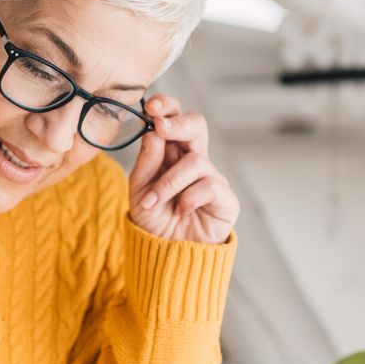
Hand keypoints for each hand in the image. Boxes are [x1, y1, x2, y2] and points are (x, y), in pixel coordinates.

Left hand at [127, 95, 238, 243]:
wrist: (166, 257)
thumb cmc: (153, 222)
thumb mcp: (139, 191)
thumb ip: (146, 163)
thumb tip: (153, 132)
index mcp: (171, 153)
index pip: (173, 120)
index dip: (167, 107)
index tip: (150, 106)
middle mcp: (194, 161)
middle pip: (197, 125)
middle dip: (178, 123)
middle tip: (161, 127)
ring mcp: (212, 178)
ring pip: (195, 161)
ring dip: (168, 182)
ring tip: (153, 203)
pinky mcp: (226, 199)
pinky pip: (209, 186)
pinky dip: (188, 199)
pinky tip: (180, 213)